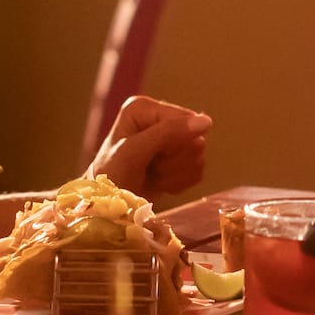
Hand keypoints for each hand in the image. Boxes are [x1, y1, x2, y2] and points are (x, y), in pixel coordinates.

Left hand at [89, 95, 211, 198]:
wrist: (109, 207)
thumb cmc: (112, 176)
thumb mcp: (133, 152)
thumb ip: (166, 133)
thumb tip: (206, 122)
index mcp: (145, 108)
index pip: (186, 120)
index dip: (173, 144)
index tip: (148, 156)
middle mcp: (160, 119)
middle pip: (194, 139)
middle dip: (172, 162)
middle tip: (149, 168)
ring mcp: (171, 139)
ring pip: (197, 156)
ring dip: (174, 174)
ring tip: (151, 175)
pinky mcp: (179, 158)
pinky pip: (197, 170)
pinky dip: (179, 182)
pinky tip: (160, 182)